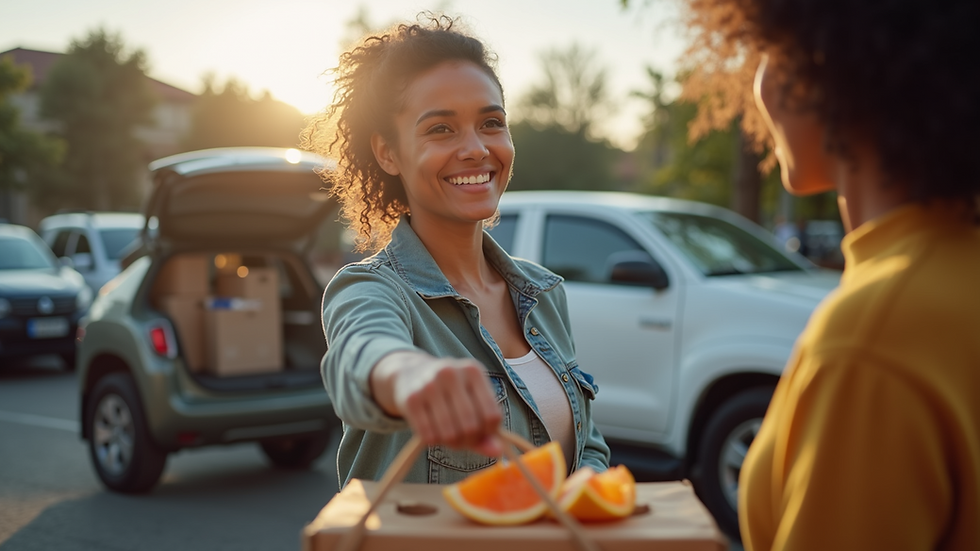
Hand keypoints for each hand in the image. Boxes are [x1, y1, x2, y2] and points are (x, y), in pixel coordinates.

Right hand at [371, 351, 502, 456]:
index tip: (482, 431)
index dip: (489, 432)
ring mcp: (429, 385)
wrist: (410, 373)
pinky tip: (434, 431)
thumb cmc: (449, 391)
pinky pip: (429, 436)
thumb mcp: (472, 400)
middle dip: (469, 440)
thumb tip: (497, 452)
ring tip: (449, 436)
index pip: (492, 416)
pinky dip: (434, 441)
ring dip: (451, 443)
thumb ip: (486, 428)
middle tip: (463, 438)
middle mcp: (450, 373)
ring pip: (450, 434)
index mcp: (472, 370)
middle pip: (471, 427)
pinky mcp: (411, 399)